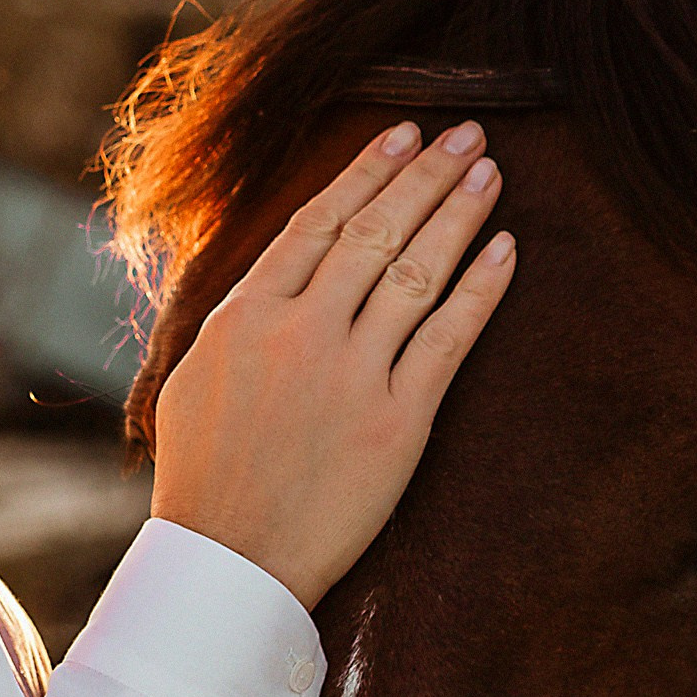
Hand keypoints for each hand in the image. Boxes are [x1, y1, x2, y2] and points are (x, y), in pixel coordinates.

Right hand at [149, 120, 513, 609]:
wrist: (230, 562)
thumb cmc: (204, 479)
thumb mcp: (191, 380)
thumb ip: (235, 319)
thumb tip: (272, 274)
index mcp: (245, 316)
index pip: (316, 224)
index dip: (364, 173)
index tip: (401, 135)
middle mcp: (300, 332)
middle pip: (375, 233)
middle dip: (425, 175)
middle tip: (466, 134)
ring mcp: (352, 373)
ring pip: (417, 271)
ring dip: (458, 213)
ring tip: (490, 172)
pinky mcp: (399, 420)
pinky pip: (450, 337)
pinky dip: (481, 287)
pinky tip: (505, 249)